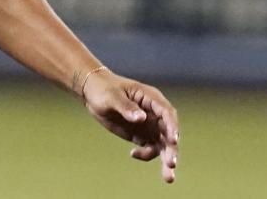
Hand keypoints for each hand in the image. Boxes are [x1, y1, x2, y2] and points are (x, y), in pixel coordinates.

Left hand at [81, 68, 179, 183]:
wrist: (92, 93)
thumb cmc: (103, 89)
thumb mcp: (111, 96)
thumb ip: (126, 107)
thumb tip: (141, 118)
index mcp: (151, 98)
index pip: (167, 113)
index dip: (172, 127)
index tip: (173, 141)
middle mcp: (155, 113)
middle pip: (169, 132)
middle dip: (171, 149)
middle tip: (171, 164)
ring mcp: (150, 125)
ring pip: (164, 144)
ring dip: (166, 159)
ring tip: (168, 178)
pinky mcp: (143, 135)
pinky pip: (151, 148)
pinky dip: (146, 155)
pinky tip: (133, 154)